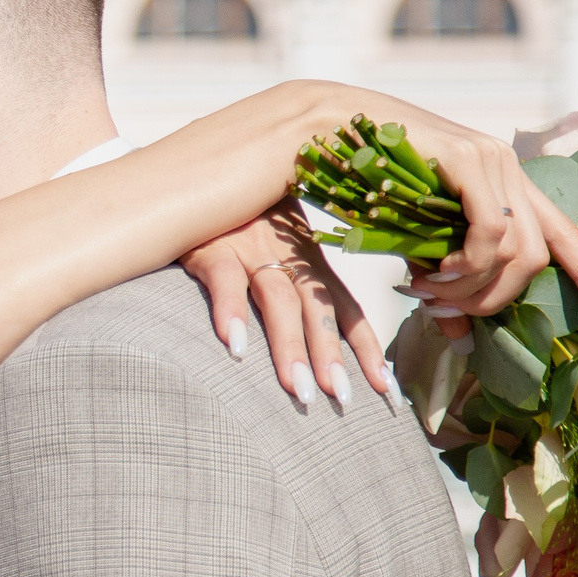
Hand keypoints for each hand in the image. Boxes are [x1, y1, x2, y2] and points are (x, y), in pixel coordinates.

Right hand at [181, 200, 386, 408]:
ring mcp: (250, 248)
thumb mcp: (271, 239)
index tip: (387, 391)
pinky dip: (231, 311)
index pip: (345, 308)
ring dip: (291, 347)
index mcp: (307, 259)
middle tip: (345, 402)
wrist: (190, 175)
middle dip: (333, 357)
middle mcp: (286, 255)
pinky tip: (235, 346)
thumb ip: (292, 276)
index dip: (367, 349)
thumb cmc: (231, 216)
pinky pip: (224, 280)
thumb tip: (310, 332)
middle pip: (318, 309)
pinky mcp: (210, 245)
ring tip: (300, 390)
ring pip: (279, 300)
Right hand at [385, 108, 577, 332]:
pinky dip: (467, 263)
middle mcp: (508, 168)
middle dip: (497, 298)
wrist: (327, 126)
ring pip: (515, 250)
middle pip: (537, 256)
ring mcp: (492, 160)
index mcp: (506, 183)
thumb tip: (461, 338)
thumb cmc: (367, 181)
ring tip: (431, 292)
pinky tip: (436, 271)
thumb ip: (445, 284)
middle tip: (449, 310)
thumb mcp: (414, 242)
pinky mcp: (469, 158)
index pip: (563, 233)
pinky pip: (490, 230)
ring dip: (472, 287)